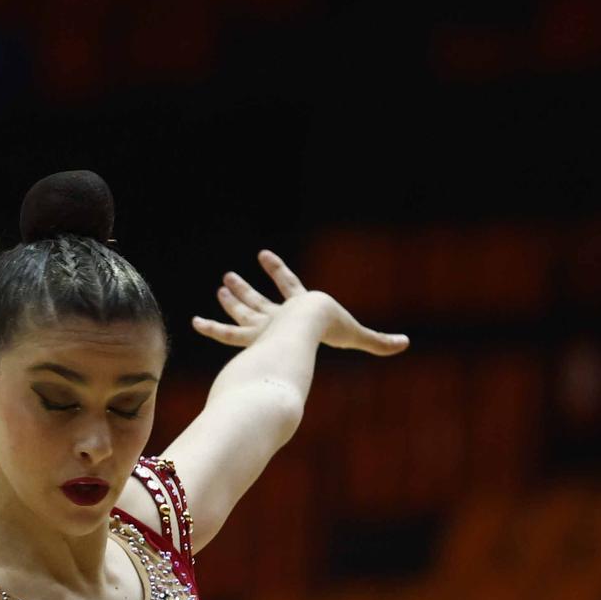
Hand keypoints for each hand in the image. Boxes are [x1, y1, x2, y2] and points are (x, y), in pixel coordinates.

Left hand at [190, 249, 408, 356]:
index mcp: (298, 309)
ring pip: (243, 311)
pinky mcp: (251, 335)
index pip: (288, 286)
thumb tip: (406, 345)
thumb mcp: (355, 334)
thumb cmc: (330, 328)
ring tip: (219, 288)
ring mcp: (263, 325)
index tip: (265, 254)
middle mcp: (278, 315)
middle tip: (228, 278)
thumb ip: (377, 342)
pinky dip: (212, 329)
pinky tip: (194, 324)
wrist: (307, 324)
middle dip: (244, 289)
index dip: (278, 271)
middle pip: (258, 301)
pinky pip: (227, 332)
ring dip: (231, 300)